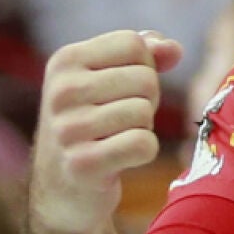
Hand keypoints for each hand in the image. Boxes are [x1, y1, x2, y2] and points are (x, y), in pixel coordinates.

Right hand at [32, 31, 182, 233]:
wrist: (62, 188)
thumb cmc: (94, 123)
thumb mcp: (108, 79)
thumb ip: (145, 55)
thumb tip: (173, 49)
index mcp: (65, 60)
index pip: (134, 44)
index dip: (145, 66)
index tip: (124, 88)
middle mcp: (61, 91)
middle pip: (145, 78)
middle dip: (147, 100)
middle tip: (122, 120)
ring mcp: (68, 128)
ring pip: (144, 111)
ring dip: (143, 127)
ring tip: (116, 138)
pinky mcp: (82, 164)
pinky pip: (143, 144)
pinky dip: (144, 151)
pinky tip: (121, 158)